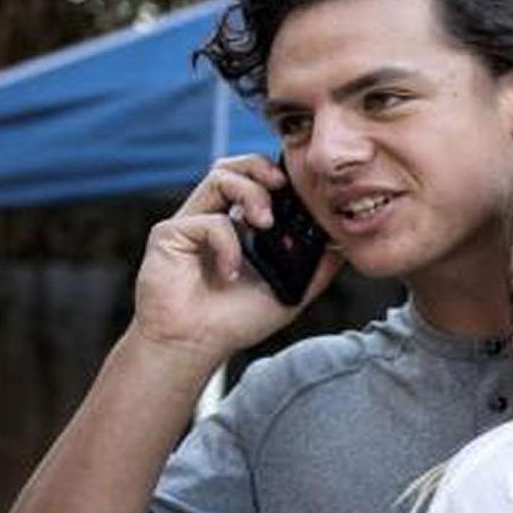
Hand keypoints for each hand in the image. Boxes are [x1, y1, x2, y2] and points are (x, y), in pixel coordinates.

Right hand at [127, 155, 343, 366]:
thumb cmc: (232, 322)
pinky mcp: (169, 233)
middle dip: (262, 167)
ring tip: (264, 222)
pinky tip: (231, 272)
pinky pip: (208, 220)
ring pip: (220, 177)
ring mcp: (192, 223)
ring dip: (250, 193)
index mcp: (241, 229)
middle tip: (282, 185)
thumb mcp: (289, 294)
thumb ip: (316, 270)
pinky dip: (227, 244)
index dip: (280, 180)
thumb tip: (342, 246)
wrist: (193, 346)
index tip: (303, 192)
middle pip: (236, 167)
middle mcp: (216, 219)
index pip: (259, 185)